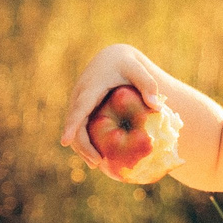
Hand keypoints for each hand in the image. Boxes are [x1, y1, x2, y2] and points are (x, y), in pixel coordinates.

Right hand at [58, 44, 174, 167]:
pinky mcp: (82, 110)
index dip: (71, 126)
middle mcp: (80, 96)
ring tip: (97, 164)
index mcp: (91, 87)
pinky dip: (85, 142)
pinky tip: (98, 156)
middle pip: (74, 124)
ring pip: (74, 129)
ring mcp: (78, 104)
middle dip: (82, 145)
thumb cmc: (125, 64)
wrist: (110, 58)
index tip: (64, 141)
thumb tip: (157, 107)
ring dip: (82, 147)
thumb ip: (148, 85)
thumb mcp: (137, 69)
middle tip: (97, 163)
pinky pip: (79, 128)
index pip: (79, 108)